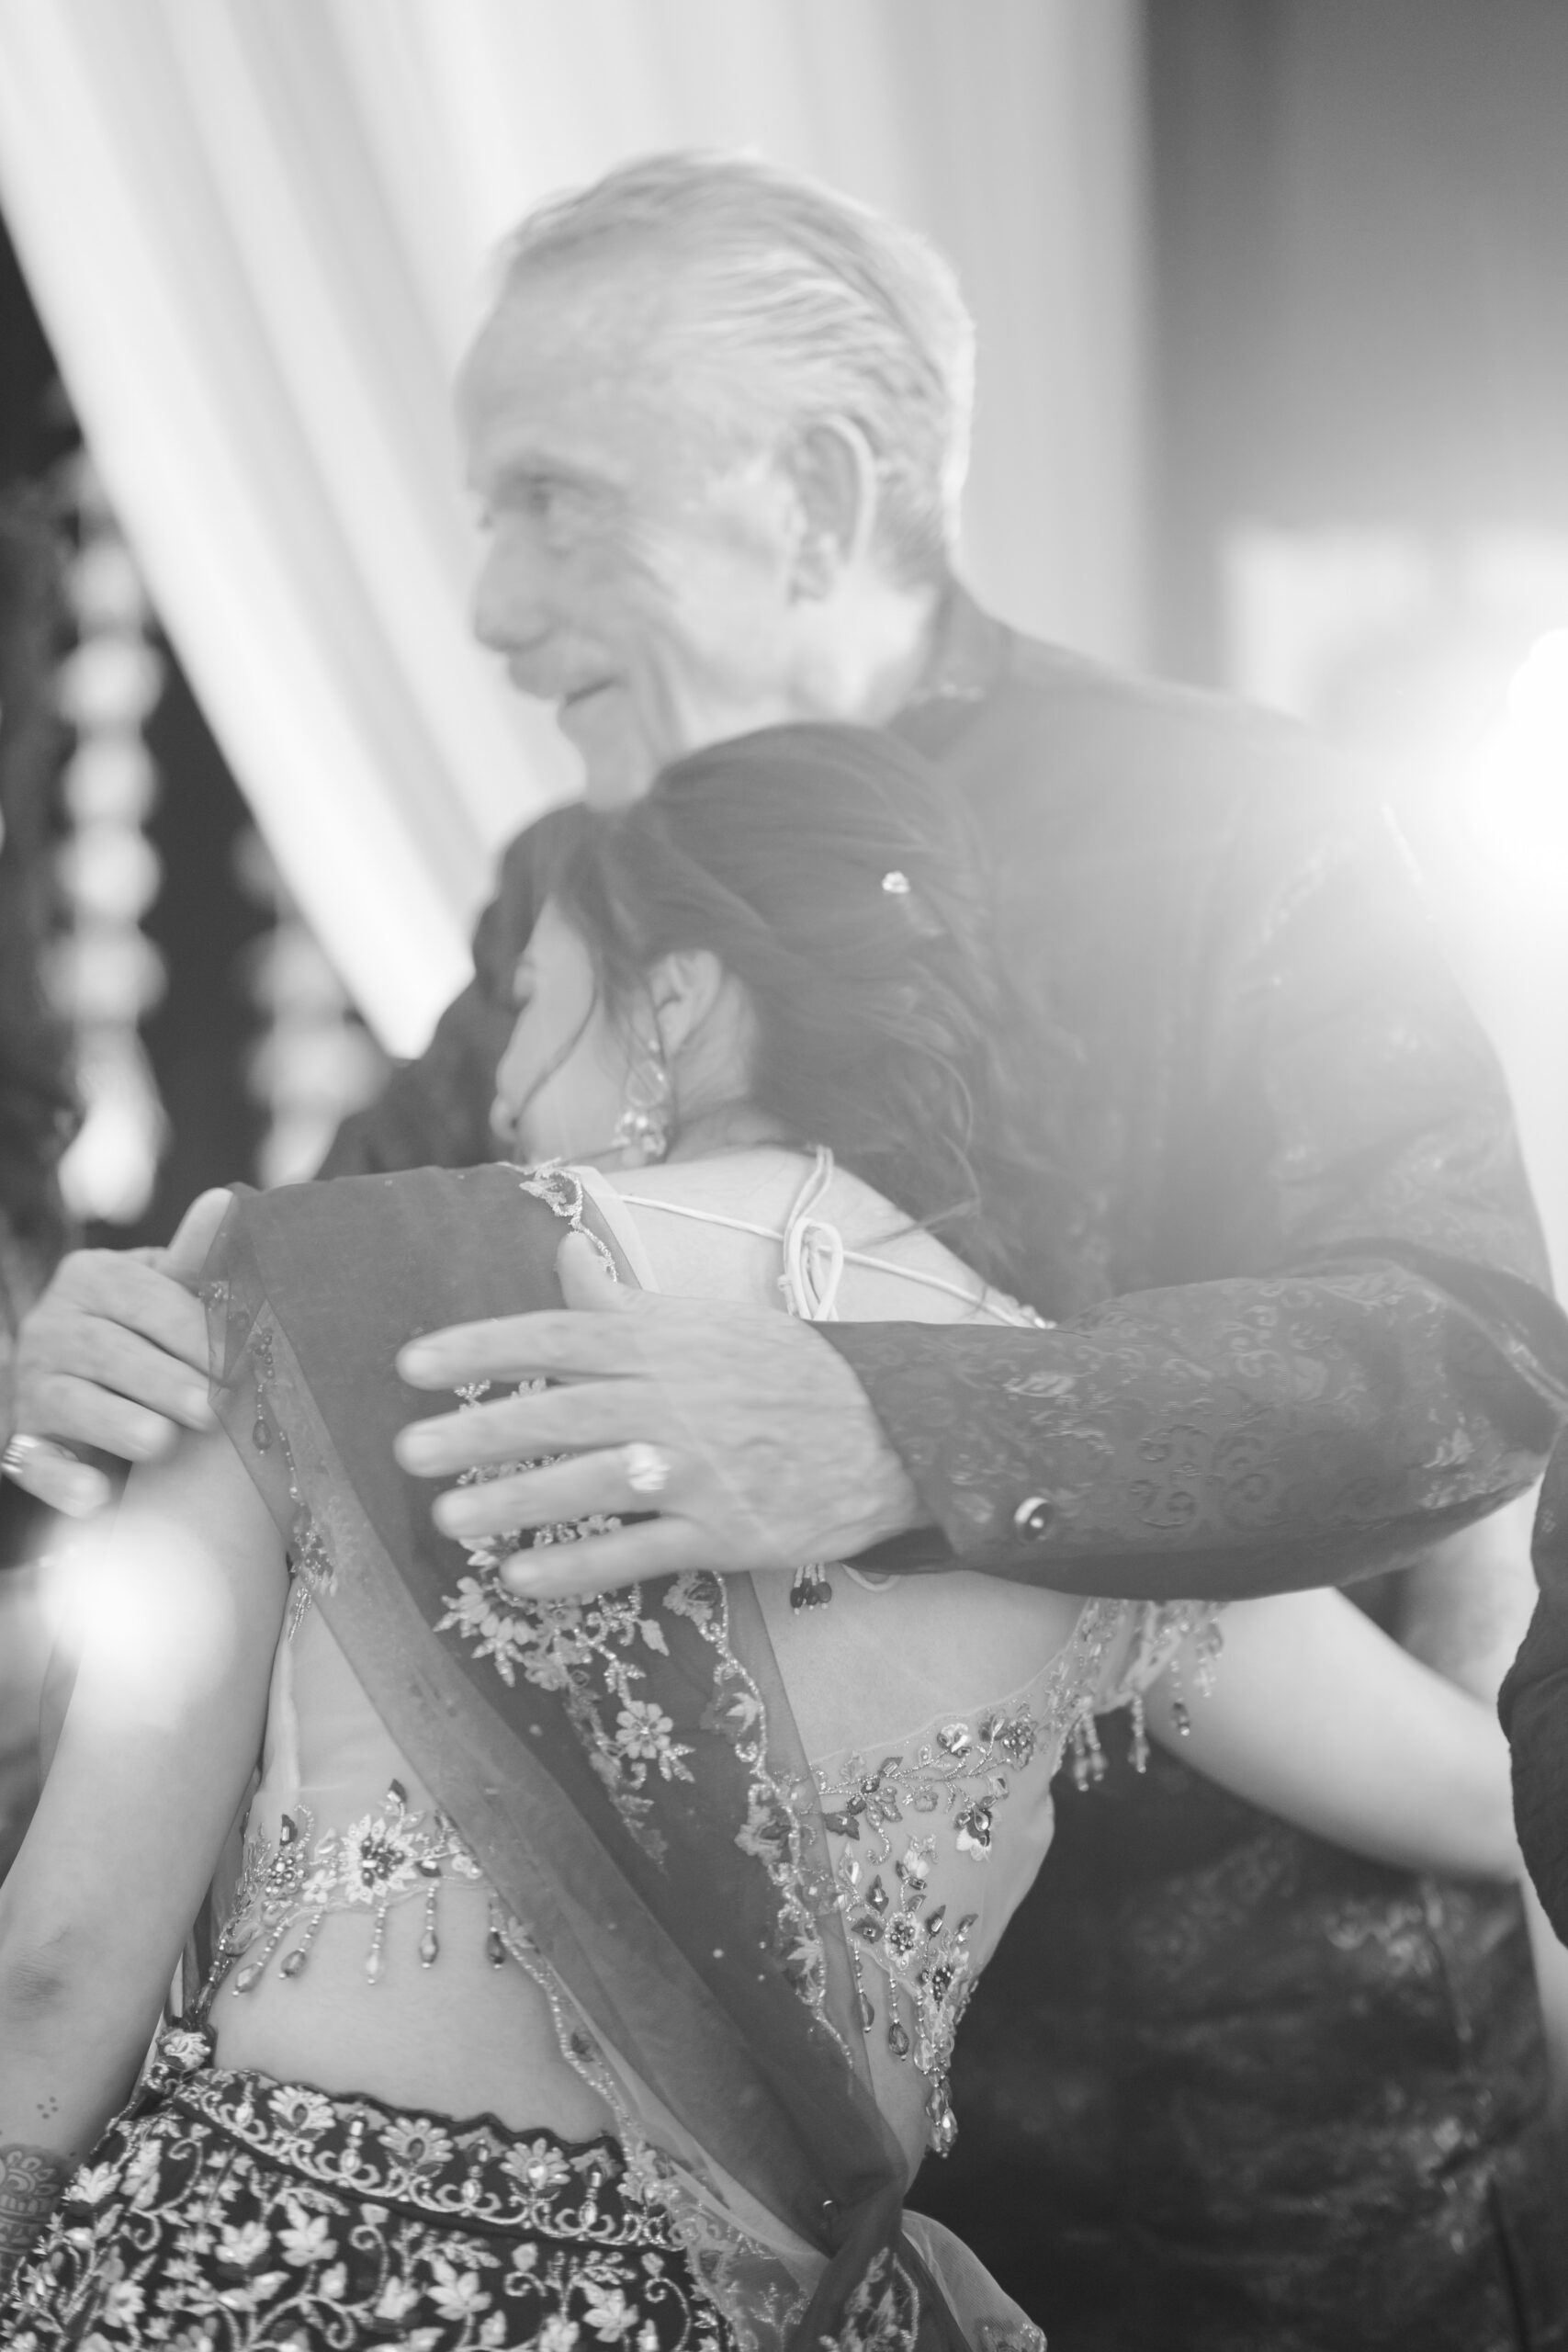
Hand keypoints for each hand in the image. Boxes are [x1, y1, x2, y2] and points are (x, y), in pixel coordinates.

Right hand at [4, 1190, 231, 1514]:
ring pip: (69, 1401)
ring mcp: (32, 1386)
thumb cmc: (153, 1339)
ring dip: (118, 1424)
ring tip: (164, 1444)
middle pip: (107, 1350)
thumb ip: (197, 1264)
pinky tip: (96, 1496)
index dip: (190, 1332)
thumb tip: (228, 1200)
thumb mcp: (170, 1300)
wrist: (96, 1401)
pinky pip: (37, 1463)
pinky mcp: (23, 1445)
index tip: (238, 1364)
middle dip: (163, 1381)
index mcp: (92, 1278)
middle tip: (212, 1412)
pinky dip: (63, 1481)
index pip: (142, 1297)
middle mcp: (52, 1326)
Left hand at [394, 1229, 922, 1596]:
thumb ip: (626, 1301)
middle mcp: (674, 1402)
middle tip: (407, 1450)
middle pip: (560, 1413)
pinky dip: (578, 1566)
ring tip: (448, 1518)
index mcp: (666, 1343)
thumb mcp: (710, 1322)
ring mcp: (699, 1471)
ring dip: (514, 1501)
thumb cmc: (791, 1372)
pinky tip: (522, 1577)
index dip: (482, 1348)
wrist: (892, 1431)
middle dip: (479, 1430)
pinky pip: (638, 1553)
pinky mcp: (724, 1533)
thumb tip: (567, 1251)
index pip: (558, 1337)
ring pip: (590, 1485)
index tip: (413, 1364)